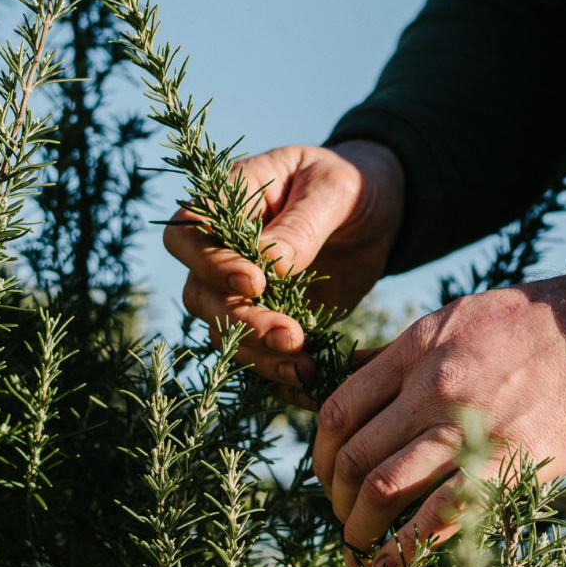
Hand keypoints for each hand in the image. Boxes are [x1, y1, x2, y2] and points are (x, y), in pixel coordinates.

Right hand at [165, 140, 403, 399]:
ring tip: (305, 366)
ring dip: (259, 355)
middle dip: (242, 322)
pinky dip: (280, 374)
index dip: (211, 264)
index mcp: (227, 201)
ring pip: (225, 332)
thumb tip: (269, 264)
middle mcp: (221, 250)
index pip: (188, 234)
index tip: (256, 284)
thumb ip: (302, 224)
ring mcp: (241, 291)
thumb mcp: (334, 191)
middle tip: (291, 337)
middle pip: (200, 294)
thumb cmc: (350, 183)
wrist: (377, 207)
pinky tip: (310, 383)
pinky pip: (259, 355)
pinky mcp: (269, 320)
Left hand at [313, 273, 565, 566]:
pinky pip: (438, 517)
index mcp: (417, 347)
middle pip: (352, 455)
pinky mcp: (507, 462)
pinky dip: (403, 551)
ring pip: (381, 489)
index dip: (319, 454)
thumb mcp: (458, 317)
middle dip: (335, 499)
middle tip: (344, 519)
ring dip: (359, 530)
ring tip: (360, 548)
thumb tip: (351, 375)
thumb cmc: (534, 325)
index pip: (339, 409)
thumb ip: (405, 351)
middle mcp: (431, 386)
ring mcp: (468, 425)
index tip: (327, 477)